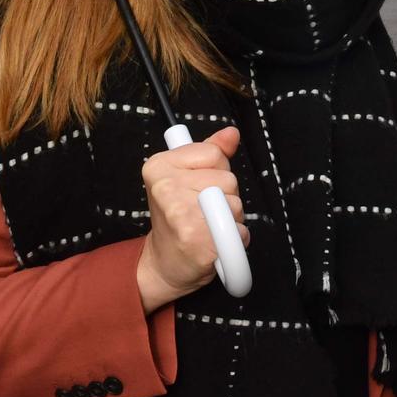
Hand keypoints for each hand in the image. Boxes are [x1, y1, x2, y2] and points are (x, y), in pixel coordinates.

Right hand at [135, 126, 248, 312]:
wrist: (165, 264)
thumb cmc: (177, 220)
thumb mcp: (187, 177)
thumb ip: (210, 152)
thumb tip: (231, 133)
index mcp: (159, 165)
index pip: (214, 153)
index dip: (217, 171)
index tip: (200, 186)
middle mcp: (165, 187)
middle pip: (228, 179)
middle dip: (227, 196)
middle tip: (205, 211)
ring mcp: (179, 213)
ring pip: (235, 203)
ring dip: (231, 218)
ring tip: (209, 227)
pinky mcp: (196, 238)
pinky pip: (238, 230)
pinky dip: (235, 239)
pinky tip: (216, 242)